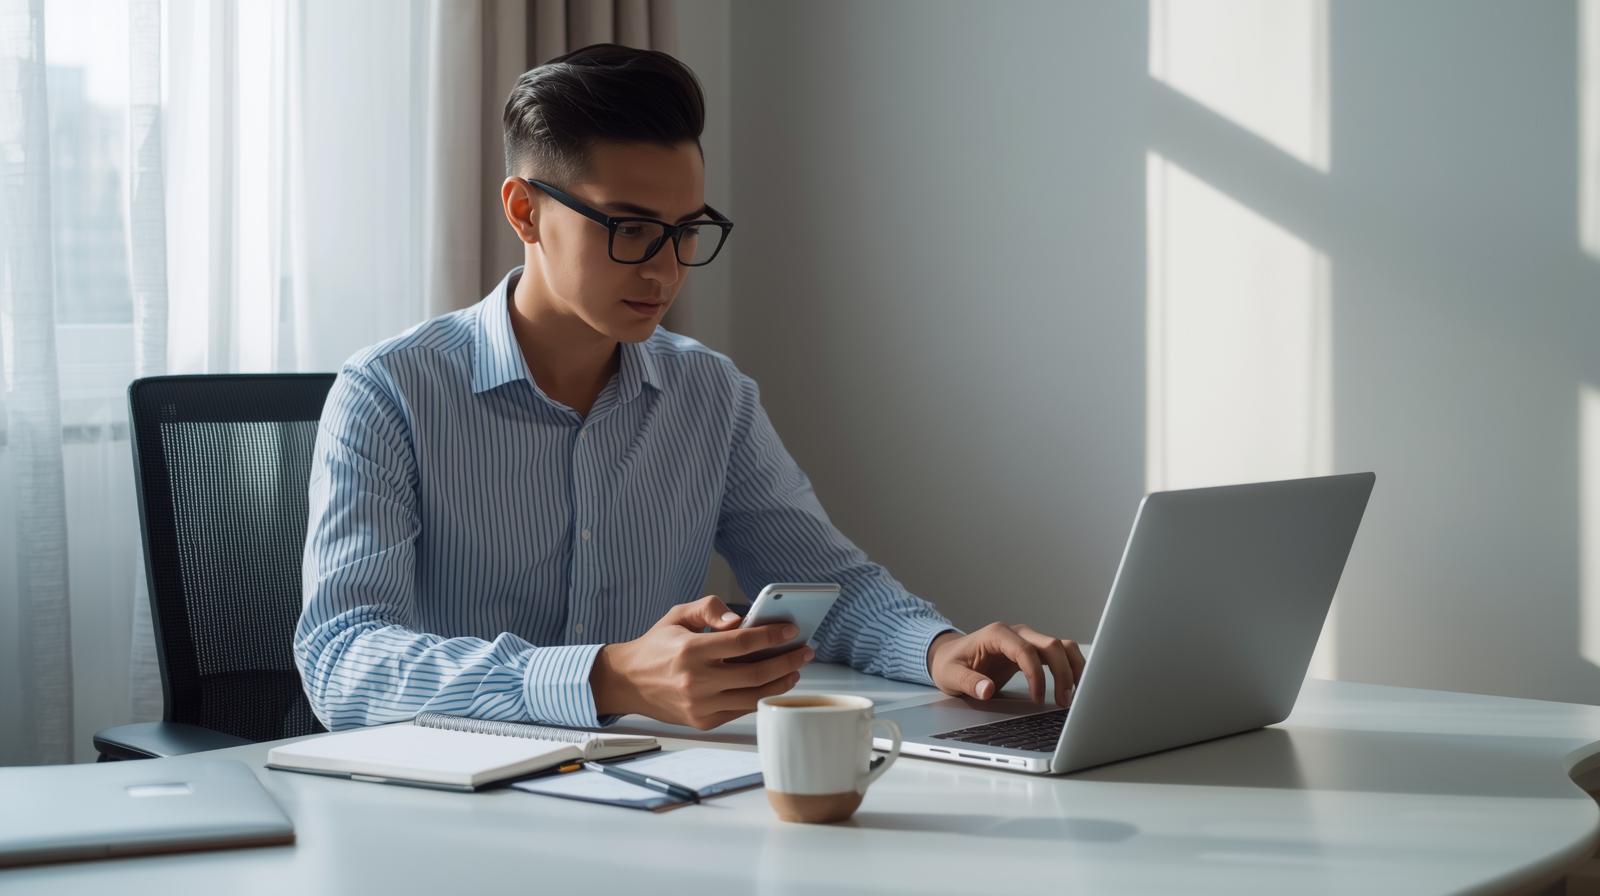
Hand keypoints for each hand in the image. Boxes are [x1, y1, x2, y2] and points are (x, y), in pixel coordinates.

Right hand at [590, 595, 815, 729]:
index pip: (743, 643)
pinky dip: (760, 697)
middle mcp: (696, 681)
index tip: (792, 631)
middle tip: (805, 652)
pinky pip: (740, 710)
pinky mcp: (703, 721)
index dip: (772, 636)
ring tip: (795, 670)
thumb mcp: (678, 615)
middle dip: (787, 662)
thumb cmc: (657, 646)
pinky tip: (772, 685)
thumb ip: (709, 608)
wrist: (628, 682)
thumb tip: (740, 620)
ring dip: (781, 684)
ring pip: (753, 697)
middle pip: (756, 673)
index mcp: (691, 650)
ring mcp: (700, 705)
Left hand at [926, 623, 1085, 705]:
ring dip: (1072, 668)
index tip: (1038, 699)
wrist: (950, 656)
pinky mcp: (1033, 650)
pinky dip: (1070, 668)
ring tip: (1073, 695)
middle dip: (1062, 673)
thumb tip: (987, 690)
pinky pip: (1059, 654)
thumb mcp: (950, 675)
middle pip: (1051, 645)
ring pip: (1061, 646)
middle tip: (1064, 701)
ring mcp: (1027, 640)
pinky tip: (1074, 686)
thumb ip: (968, 682)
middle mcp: (1016, 633)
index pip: (1026, 650)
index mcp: (997, 634)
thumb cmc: (950, 663)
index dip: (1036, 675)